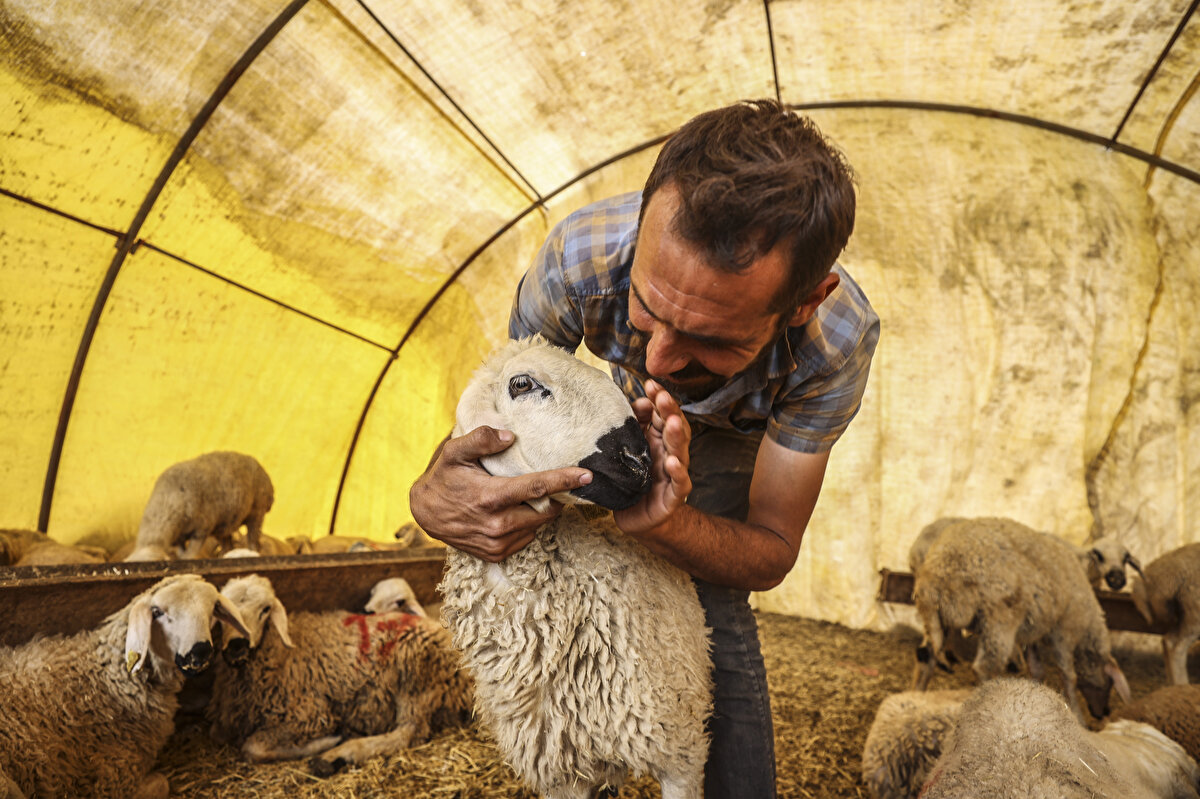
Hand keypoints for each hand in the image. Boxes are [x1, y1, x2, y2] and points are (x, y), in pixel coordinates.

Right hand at [409, 426, 592, 561]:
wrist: (424, 513)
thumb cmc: (442, 478)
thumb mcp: (453, 452)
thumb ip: (480, 439)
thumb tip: (510, 436)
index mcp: (491, 497)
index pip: (537, 487)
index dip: (565, 480)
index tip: (587, 475)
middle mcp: (497, 524)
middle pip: (545, 511)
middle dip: (555, 498)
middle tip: (553, 484)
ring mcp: (497, 543)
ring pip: (537, 526)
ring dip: (539, 511)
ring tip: (529, 496)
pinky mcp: (495, 554)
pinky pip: (526, 538)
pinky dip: (527, 525)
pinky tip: (514, 512)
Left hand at [614, 380, 691, 533]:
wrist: (640, 518)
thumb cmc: (634, 481)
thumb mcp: (630, 450)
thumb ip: (634, 426)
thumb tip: (640, 402)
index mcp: (658, 440)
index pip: (663, 414)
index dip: (659, 399)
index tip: (650, 384)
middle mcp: (669, 453)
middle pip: (674, 428)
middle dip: (669, 411)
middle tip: (662, 396)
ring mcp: (674, 474)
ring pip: (680, 451)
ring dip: (676, 435)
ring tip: (671, 422)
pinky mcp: (673, 496)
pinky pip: (680, 483)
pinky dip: (678, 472)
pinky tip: (672, 463)